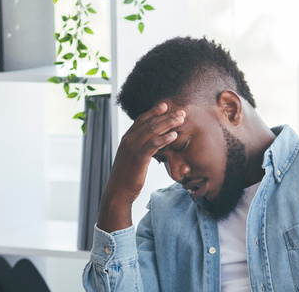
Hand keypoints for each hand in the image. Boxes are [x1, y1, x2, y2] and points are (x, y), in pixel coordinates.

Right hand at [96, 103, 185, 231]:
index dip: (154, 111)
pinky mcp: (138, 158)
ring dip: (168, 123)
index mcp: (127, 139)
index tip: (165, 106)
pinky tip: (174, 135)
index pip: (141, 119)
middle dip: (166, 116)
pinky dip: (164, 138)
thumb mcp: (132, 158)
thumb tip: (151, 145)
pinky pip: (153, 144)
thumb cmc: (126, 177)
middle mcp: (129, 140)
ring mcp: (133, 148)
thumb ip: (139, 149)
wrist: (117, 192)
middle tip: (180, 112)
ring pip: (152, 130)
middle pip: (150, 122)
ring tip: (181, 120)